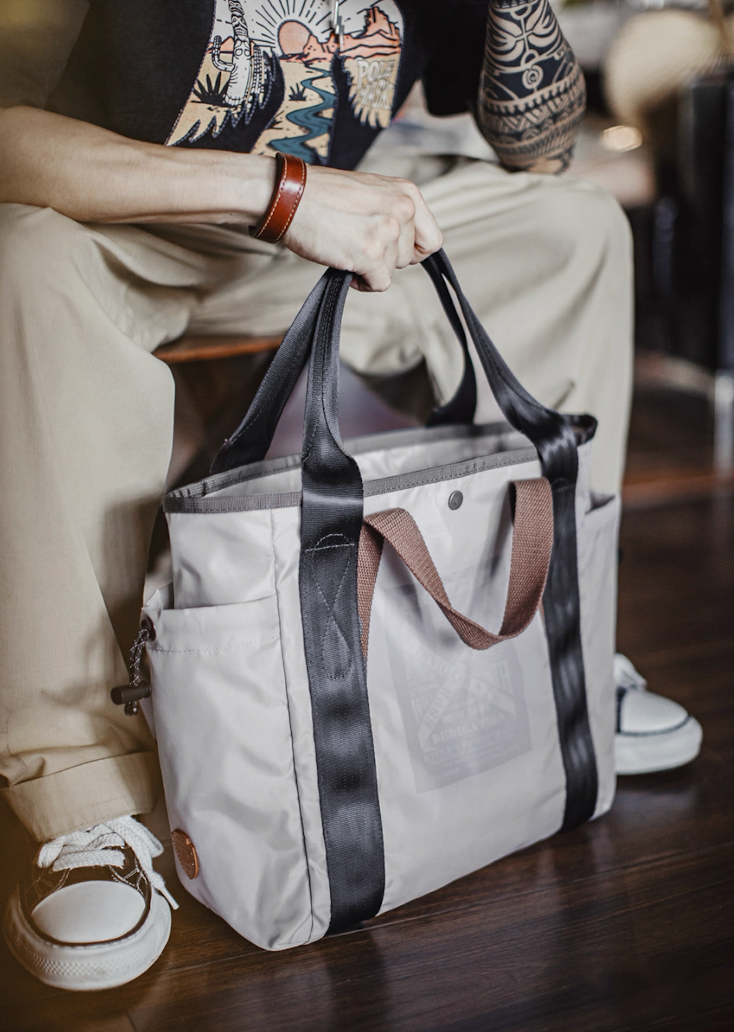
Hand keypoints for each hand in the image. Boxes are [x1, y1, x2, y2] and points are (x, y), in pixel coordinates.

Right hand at [282, 165, 443, 290]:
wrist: (289, 196)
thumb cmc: (322, 195)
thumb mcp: (373, 192)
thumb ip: (395, 212)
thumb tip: (406, 244)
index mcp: (407, 192)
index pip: (432, 240)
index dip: (412, 252)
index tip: (392, 251)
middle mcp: (402, 209)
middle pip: (409, 259)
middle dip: (386, 258)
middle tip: (359, 243)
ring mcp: (388, 231)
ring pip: (393, 271)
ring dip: (371, 267)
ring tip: (348, 247)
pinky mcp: (371, 253)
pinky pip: (380, 284)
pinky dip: (362, 282)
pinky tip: (346, 265)